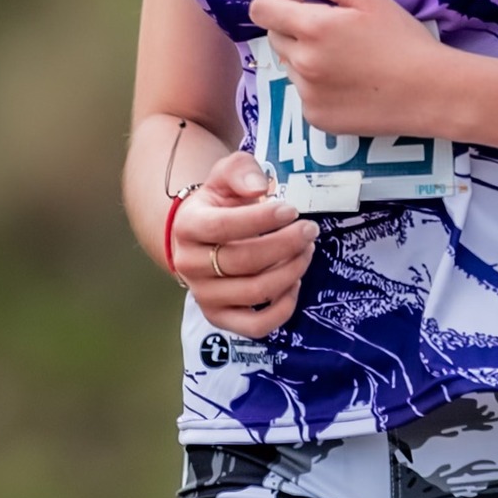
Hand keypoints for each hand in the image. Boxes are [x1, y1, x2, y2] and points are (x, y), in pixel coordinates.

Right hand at [173, 150, 317, 337]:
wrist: (200, 235)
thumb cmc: (219, 202)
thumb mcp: (226, 175)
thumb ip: (241, 171)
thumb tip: (259, 188)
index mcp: (188, 227)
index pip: (223, 227)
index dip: (261, 220)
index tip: (291, 210)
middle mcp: (189, 264)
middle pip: (242, 261)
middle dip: (285, 245)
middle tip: (309, 230)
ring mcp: (204, 295)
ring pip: (253, 293)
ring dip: (289, 272)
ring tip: (306, 251)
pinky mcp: (219, 318)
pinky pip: (254, 327)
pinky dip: (282, 309)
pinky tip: (294, 283)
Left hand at [248, 0, 447, 136]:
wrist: (431, 92)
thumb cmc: (403, 38)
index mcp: (312, 28)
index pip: (260, 10)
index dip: (278, 1)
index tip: (303, 2)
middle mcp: (302, 63)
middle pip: (275, 37)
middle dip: (295, 29)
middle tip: (336, 32)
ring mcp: (307, 95)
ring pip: (289, 66)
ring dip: (307, 58)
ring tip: (348, 61)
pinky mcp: (316, 119)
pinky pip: (304, 94)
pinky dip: (319, 87)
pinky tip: (351, 84)